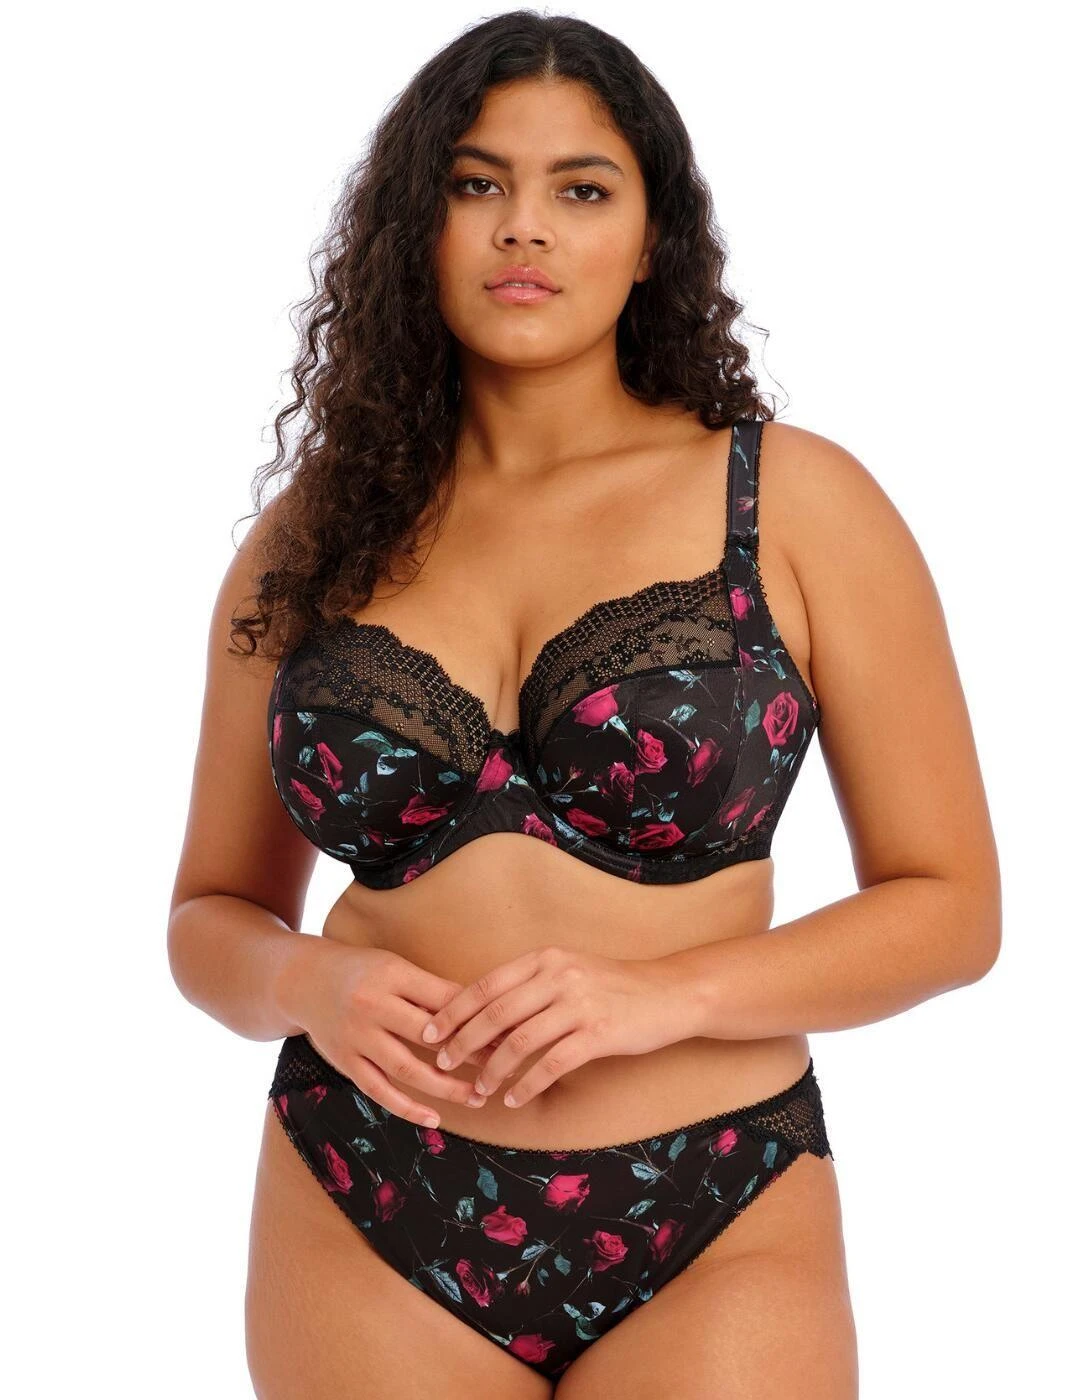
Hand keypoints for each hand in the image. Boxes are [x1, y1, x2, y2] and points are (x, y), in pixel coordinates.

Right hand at [279, 937, 497, 1127]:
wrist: (303, 980)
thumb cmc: (362, 970)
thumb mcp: (395, 967)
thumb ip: (432, 989)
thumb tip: (483, 1011)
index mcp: (392, 975)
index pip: (443, 1000)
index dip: (477, 1018)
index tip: (508, 1033)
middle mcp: (372, 1005)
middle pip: (429, 1035)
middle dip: (469, 1053)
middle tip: (503, 1067)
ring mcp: (356, 1036)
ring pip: (406, 1068)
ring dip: (445, 1087)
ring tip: (477, 1097)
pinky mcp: (345, 1061)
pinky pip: (378, 1089)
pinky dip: (406, 1106)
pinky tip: (433, 1118)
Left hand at [419, 946, 694, 1108]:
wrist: (670, 993)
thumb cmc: (615, 985)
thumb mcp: (570, 969)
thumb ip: (532, 984)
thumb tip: (484, 1012)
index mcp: (545, 959)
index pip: (486, 986)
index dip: (454, 1011)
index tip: (430, 1032)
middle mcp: (558, 977)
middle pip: (495, 1014)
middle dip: (463, 1043)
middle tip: (443, 1064)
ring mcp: (579, 1005)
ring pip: (519, 1042)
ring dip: (492, 1071)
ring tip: (479, 1091)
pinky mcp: (598, 1033)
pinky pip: (551, 1064)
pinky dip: (527, 1085)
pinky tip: (515, 1099)